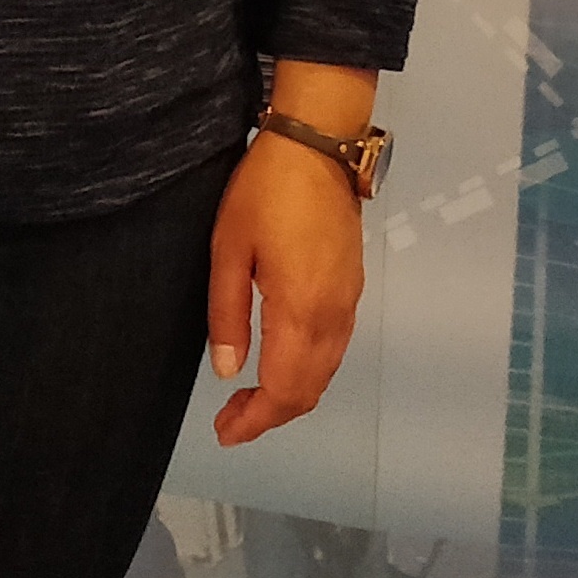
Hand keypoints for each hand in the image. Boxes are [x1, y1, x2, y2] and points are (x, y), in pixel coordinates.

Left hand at [205, 131, 364, 447]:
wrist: (318, 144)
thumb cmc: (265, 191)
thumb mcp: (228, 250)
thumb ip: (227, 315)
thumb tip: (229, 371)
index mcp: (300, 310)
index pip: (285, 389)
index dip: (256, 421)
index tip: (225, 432)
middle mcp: (332, 314)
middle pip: (310, 390)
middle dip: (271, 415)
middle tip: (230, 419)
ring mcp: (348, 300)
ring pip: (326, 371)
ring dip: (291, 394)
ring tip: (250, 397)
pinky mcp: (352, 285)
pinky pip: (335, 347)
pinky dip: (309, 370)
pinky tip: (281, 360)